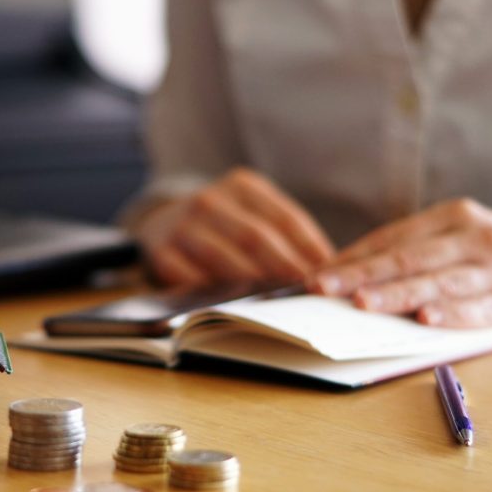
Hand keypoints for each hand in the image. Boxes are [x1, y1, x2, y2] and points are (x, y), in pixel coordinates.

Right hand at [134, 169, 334, 285]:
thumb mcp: (252, 212)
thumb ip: (284, 233)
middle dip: (285, 267)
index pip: (285, 218)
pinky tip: (234, 305)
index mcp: (241, 185)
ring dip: (253, 283)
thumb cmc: (224, 224)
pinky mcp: (162, 253)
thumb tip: (327, 266)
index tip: (329, 271)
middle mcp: (210, 200)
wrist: (162, 222)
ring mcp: (182, 225)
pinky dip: (214, 293)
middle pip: (256, 237)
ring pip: (223, 258)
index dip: (310, 247)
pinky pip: (190, 278)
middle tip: (306, 291)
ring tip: (278, 302)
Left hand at [308, 198, 491, 328]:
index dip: (354, 257)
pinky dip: (451, 315)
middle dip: (362, 275)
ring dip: (397, 295)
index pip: (394, 238)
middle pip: (410, 258)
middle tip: (325, 288)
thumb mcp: (457, 234)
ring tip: (362, 304)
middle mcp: (476, 237)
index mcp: (454, 215)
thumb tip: (348, 273)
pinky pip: (479, 310)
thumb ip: (413, 250)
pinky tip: (425, 320)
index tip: (318, 274)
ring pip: (438, 283)